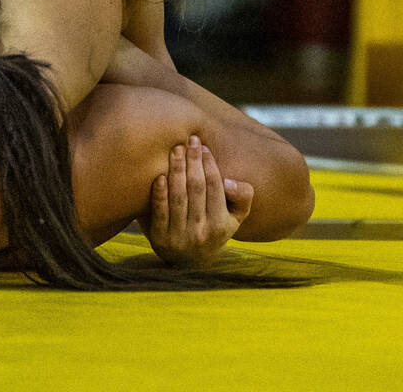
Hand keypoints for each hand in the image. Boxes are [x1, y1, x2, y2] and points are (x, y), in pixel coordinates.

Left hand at [146, 135, 253, 266]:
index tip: (204, 147)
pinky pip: (159, 212)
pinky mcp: (159, 238)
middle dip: (193, 161)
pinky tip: (159, 175)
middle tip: (189, 140)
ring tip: (175, 150)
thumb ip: (242, 197)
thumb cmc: (213, 228)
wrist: (189, 261)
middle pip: (197, 189)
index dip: (210, 165)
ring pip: (178, 197)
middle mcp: (202, 232)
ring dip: (177, 170)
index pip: (216, 188)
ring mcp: (179, 236)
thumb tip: (229, 181)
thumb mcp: (235, 218)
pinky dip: (159, 193)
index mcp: (222, 226)